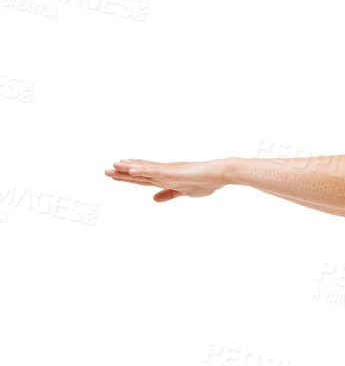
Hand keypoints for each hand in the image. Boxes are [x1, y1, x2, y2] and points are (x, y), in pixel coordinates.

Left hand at [105, 158, 225, 201]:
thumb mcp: (183, 192)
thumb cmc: (205, 182)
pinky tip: (130, 168)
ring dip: (127, 168)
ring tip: (112, 166)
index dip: (128, 178)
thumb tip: (154, 199)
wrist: (218, 174)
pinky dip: (141, 169)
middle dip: (122, 173)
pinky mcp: (172, 172)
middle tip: (105, 170)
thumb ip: (168, 194)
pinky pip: (154, 170)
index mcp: (166, 179)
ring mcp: (167, 172)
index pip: (143, 179)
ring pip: (143, 170)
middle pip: (139, 173)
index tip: (115, 175)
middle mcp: (163, 173)